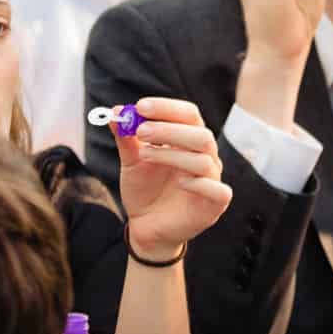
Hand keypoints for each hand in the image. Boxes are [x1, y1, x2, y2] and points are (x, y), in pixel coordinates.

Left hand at [115, 97, 233, 258]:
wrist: (146, 227)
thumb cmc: (144, 190)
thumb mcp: (132, 162)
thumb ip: (127, 138)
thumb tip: (115, 110)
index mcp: (190, 140)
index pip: (188, 114)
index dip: (167, 108)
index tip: (141, 106)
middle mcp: (205, 156)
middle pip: (200, 134)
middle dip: (170, 130)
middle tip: (141, 130)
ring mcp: (212, 180)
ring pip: (204, 160)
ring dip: (173, 153)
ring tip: (145, 155)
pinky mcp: (215, 204)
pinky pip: (217, 189)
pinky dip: (199, 183)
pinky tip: (180, 182)